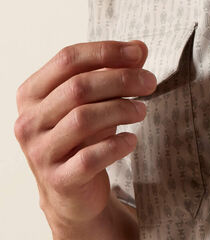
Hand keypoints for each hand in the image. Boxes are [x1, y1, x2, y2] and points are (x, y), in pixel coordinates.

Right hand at [14, 41, 155, 235]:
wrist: (72, 192)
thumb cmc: (83, 136)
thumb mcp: (97, 99)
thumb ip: (114, 70)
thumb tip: (139, 47)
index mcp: (31, 94)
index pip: (67, 59)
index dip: (106, 51)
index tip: (138, 53)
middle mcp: (28, 121)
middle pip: (79, 87)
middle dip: (122, 79)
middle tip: (150, 83)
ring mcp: (40, 153)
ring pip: (83, 119)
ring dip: (121, 109)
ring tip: (142, 110)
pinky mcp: (58, 180)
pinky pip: (90, 157)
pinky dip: (117, 145)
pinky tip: (131, 140)